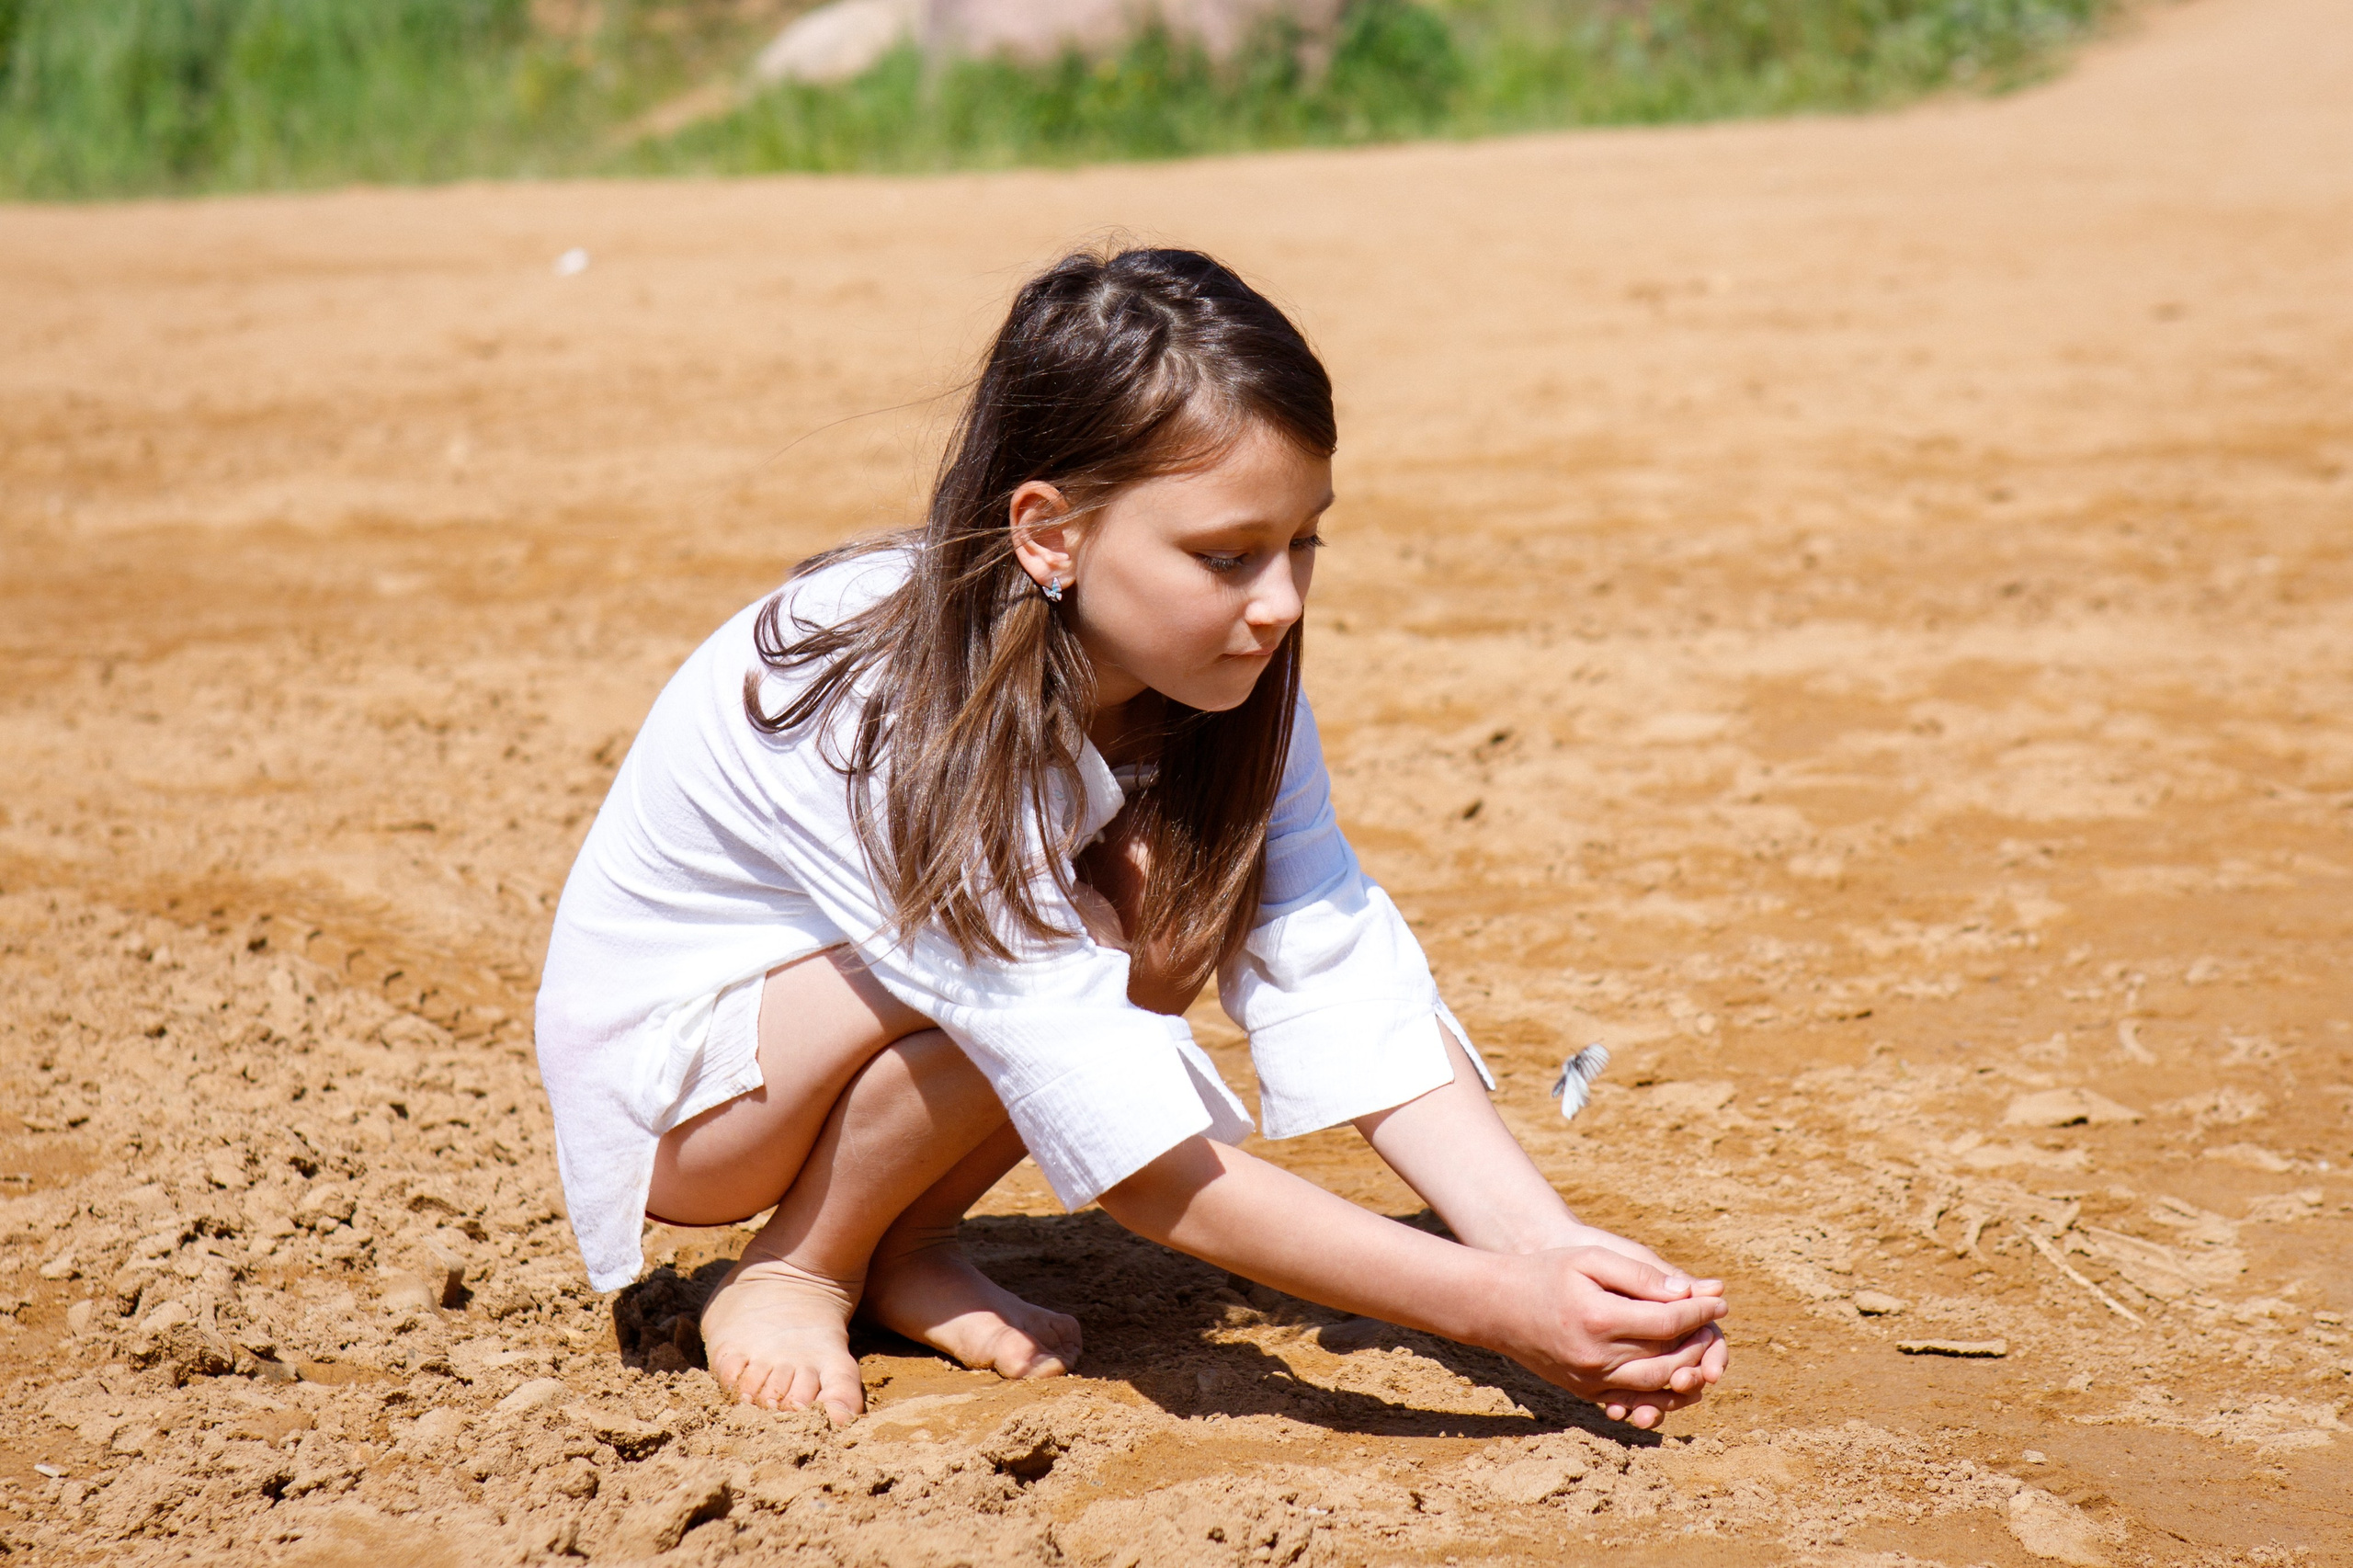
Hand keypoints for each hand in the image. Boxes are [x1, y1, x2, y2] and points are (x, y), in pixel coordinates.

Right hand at [1489, 1245, 1729, 1429]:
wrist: (1497, 1307)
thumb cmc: (1545, 1272)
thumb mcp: (1590, 1259)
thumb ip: (1639, 1275)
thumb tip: (1688, 1291)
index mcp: (1598, 1319)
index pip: (1668, 1323)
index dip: (1699, 1312)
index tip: (1719, 1302)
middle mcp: (1595, 1357)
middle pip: (1668, 1359)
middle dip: (1699, 1342)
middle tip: (1713, 1324)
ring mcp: (1589, 1380)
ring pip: (1656, 1385)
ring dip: (1687, 1369)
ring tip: (1700, 1347)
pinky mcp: (1585, 1392)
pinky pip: (1634, 1400)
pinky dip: (1663, 1392)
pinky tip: (1678, 1375)